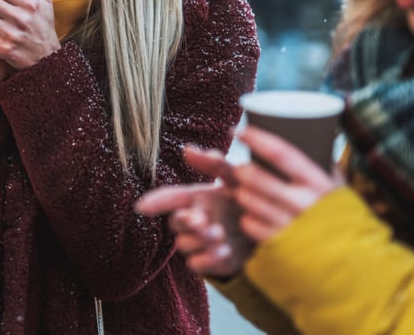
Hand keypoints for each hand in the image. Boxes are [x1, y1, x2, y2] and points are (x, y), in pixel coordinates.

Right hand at [136, 145, 254, 278]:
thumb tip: (187, 149)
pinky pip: (196, 264)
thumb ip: (214, 164)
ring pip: (184, 244)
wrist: (272, 230)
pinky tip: (224, 250)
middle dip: (186, 221)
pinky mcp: (209, 263)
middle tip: (201, 219)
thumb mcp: (236, 178)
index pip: (170, 199)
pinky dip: (208, 258)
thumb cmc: (249, 199)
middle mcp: (195, 220)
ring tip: (220, 234)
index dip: (156, 202)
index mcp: (198, 198)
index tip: (142, 207)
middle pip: (176, 222)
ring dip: (200, 239)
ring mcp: (201, 243)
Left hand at [231, 127, 341, 243]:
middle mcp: (303, 204)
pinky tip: (253, 215)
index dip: (257, 139)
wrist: (356, 269)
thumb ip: (326, 167)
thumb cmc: (347, 223)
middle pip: (256, 177)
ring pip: (248, 200)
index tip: (240, 131)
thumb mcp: (340, 191)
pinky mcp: (279, 246)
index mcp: (319, 184)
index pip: (281, 153)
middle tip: (240, 168)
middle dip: (241, 169)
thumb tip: (314, 138)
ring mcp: (289, 226)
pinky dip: (247, 217)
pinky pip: (249, 224)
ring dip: (241, 192)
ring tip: (245, 191)